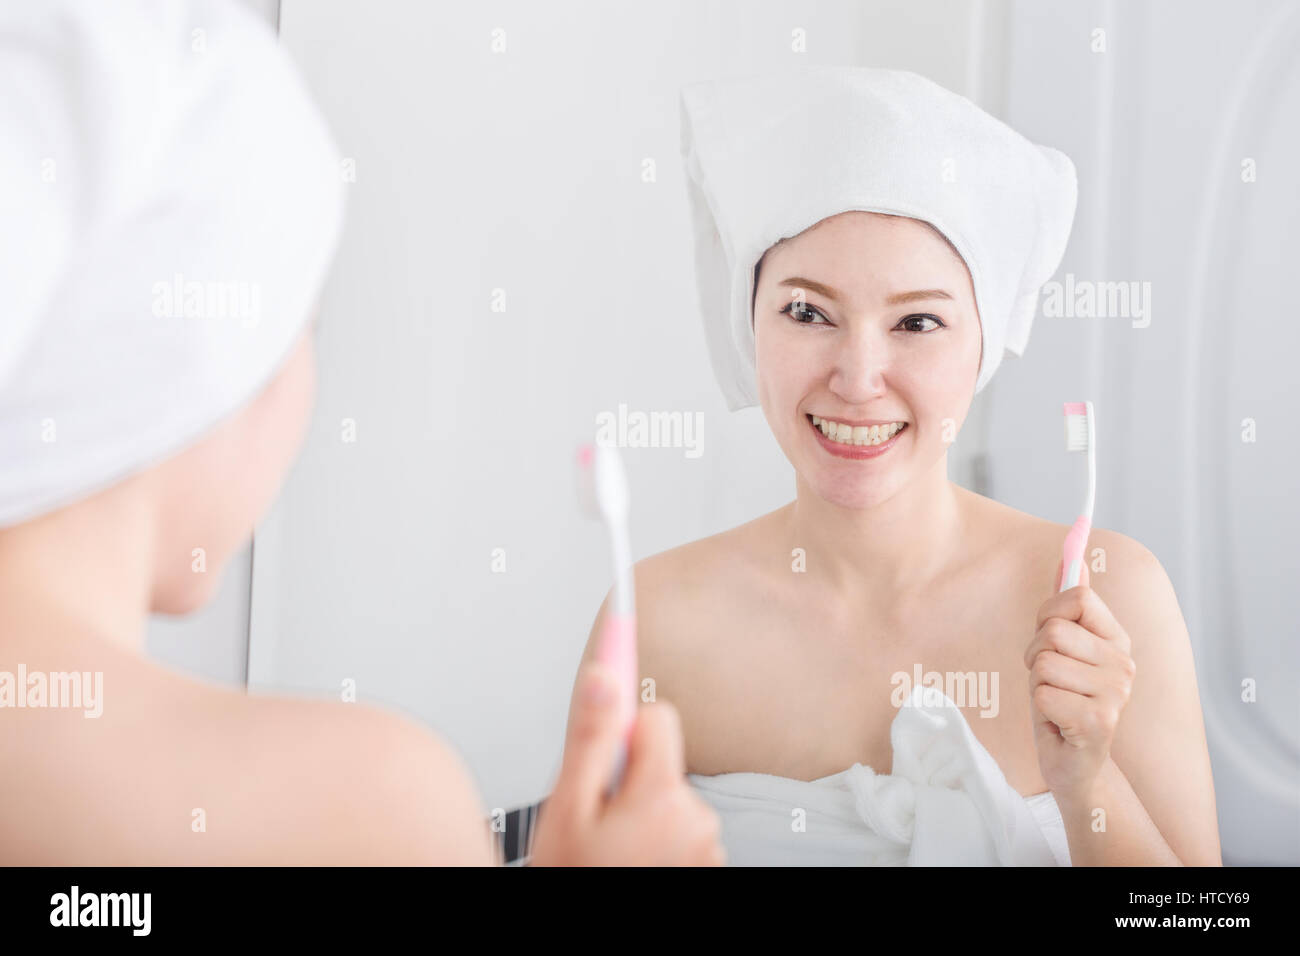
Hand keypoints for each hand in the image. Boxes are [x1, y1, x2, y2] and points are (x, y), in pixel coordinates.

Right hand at [530, 662, 724, 865]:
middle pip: (660, 759)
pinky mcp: (707, 863)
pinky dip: (657, 837)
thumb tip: (604, 678)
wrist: (589, 938)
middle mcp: (696, 818)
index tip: (618, 664)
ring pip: (667, 796)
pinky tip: (629, 856)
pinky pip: (679, 827)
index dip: (623, 725)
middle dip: (629, 775)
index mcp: (662, 796)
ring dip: (640, 812)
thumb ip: (590, 741)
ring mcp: (705, 845)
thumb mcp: (569, 808)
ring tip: (609, 844)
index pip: (658, 717)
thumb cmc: (576, 874)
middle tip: (596, 814)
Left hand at [1024, 559, 1136, 799]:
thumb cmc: (1063, 700)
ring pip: (1044, 663)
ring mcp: (1116, 693)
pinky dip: (1040, 707)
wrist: (1075, 764)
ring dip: (1037, 683)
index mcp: (1118, 640)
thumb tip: (1070, 559)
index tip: (1049, 638)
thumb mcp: (1062, 649)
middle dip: (1035, 654)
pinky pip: (1043, 693)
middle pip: (1053, 631)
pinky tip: (1059, 721)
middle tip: (1049, 679)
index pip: (1078, 598)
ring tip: (1055, 700)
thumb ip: (1066, 605)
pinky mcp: (1100, 721)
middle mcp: (1124, 663)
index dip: (1048, 615)